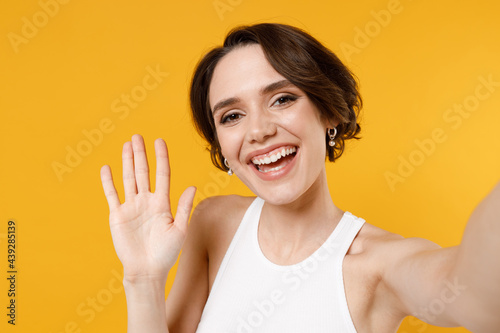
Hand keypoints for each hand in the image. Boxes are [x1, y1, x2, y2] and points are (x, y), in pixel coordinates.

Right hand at [100, 134, 195, 282]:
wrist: (147, 270)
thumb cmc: (166, 253)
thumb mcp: (179, 229)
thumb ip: (184, 207)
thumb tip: (192, 186)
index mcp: (162, 203)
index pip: (162, 174)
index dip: (161, 157)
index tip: (159, 141)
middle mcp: (146, 201)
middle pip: (143, 172)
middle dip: (141, 154)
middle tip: (137, 136)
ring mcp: (131, 207)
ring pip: (129, 178)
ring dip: (127, 162)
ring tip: (126, 145)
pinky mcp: (117, 215)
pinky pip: (112, 194)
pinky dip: (108, 181)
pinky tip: (107, 168)